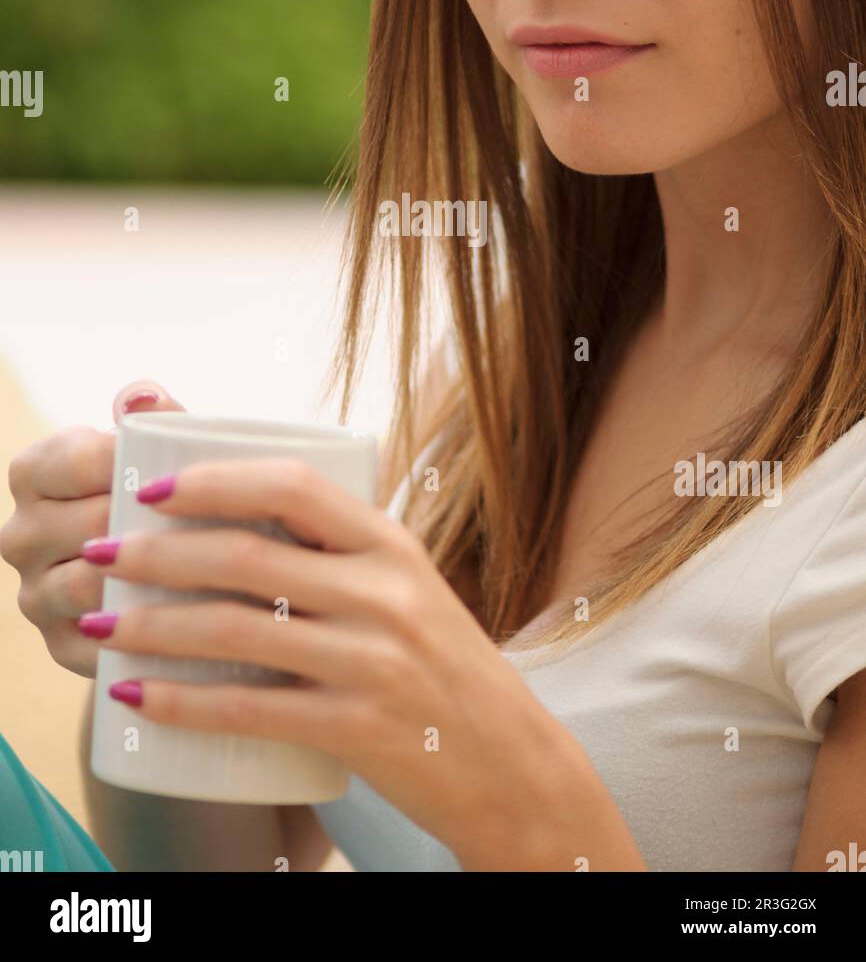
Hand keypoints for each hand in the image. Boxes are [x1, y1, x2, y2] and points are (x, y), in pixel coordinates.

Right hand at [0, 380, 185, 675]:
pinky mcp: (61, 645)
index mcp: (34, 474)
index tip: (181, 469)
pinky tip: (196, 621)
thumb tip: (145, 395)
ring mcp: (36, 594)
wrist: (155, 572)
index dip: (132, 464)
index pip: (75, 461)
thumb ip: (153, 419)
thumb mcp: (158, 452)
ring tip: (210, 566)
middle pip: (88, 523)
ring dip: (149, 577)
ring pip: (91, 585)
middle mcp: (21, 534)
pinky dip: (148, 632)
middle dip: (151, 521)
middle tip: (215, 519)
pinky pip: (105, 642)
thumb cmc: (160, 495)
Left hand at [77, 457, 554, 857]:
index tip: (154, 491)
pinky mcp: (359, 729)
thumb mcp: (407, 588)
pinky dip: (184, 702)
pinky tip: (138, 696)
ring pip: (237, 630)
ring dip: (152, 626)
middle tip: (100, 556)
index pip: (294, 486)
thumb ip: (340, 554)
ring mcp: (373, 662)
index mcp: (391, 544)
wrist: (510, 763)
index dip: (215, 482)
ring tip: (99, 626)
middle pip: (247, 557)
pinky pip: (251, 709)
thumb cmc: (443, 668)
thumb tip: (238, 522)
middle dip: (156, 553)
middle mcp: (385, 593)